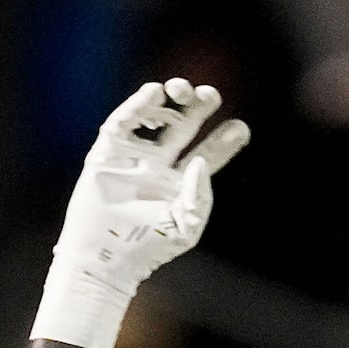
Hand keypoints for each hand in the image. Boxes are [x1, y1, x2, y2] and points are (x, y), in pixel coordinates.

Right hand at [32, 78, 250, 347]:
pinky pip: (124, 122)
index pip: (207, 156)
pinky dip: (138, 106)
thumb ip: (199, 198)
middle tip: (213, 94)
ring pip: (157, 120)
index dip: (224, 142)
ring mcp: (134, 157)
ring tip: (183, 90)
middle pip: (184, 129)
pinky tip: (155, 93)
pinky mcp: (108, 152)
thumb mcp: (185, 228)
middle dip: (198, 110)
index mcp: (181, 185)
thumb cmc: (148, 249)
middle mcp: (159, 166)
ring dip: (172, 103)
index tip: (242, 128)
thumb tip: (199, 163)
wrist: (106, 257)